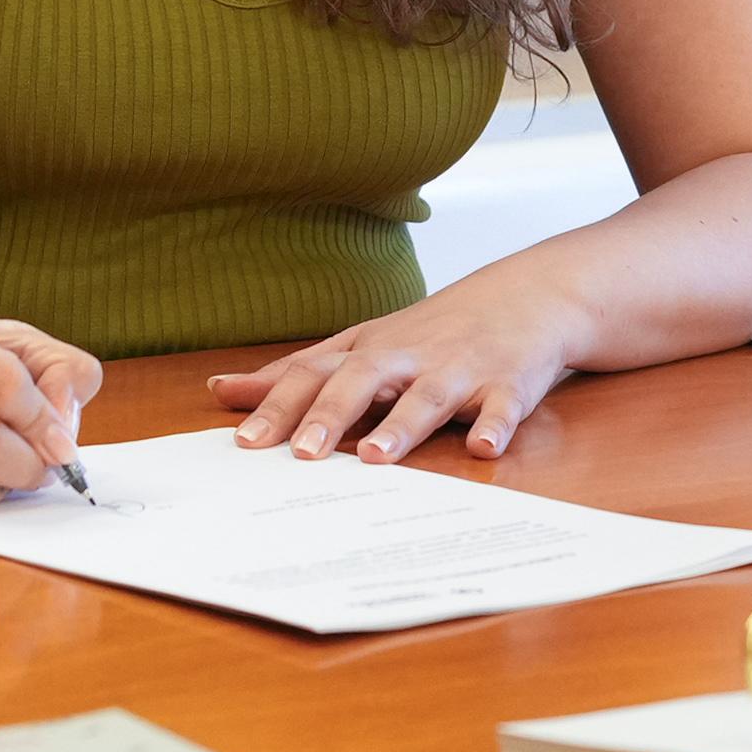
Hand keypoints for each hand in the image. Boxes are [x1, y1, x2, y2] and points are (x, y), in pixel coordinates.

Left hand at [207, 285, 588, 464]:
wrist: (529, 294)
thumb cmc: (434, 330)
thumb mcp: (362, 344)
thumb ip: (296, 372)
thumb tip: (221, 390)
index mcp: (370, 350)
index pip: (315, 372)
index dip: (279, 404)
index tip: (244, 441)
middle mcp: (410, 355)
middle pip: (363, 379)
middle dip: (331, 414)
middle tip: (301, 453)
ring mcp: (460, 368)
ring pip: (427, 395)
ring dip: (402, 424)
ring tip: (374, 457)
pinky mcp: (509, 383)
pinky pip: (503, 406)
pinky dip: (495, 425)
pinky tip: (484, 448)